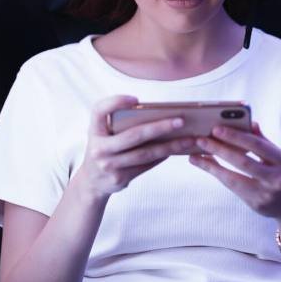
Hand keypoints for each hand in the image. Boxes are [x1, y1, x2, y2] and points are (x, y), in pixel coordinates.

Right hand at [76, 94, 196, 201]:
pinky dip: (162, 156)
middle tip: (180, 121)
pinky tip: (176, 149)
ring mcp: (109, 165)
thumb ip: (118, 123)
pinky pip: (146, 165)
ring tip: (188, 139)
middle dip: (160, 127)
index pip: (99, 111)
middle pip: (133, 135)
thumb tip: (158, 116)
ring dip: (169, 146)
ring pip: (145, 153)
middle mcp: (98, 148)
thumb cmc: (104, 149)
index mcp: (94, 131)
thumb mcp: (103, 134)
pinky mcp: (120, 178)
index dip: (115, 102)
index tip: (136, 99)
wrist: (92, 182)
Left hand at [188, 121, 280, 227]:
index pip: (257, 145)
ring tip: (196, 154)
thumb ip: (264, 142)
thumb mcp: (280, 158)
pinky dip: (218, 175)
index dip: (236, 137)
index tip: (217, 128)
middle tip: (201, 140)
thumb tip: (250, 122)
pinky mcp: (256, 204)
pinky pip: (233, 188)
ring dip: (213, 165)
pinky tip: (206, 166)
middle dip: (220, 149)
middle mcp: (277, 177)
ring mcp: (266, 193)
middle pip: (244, 162)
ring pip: (235, 177)